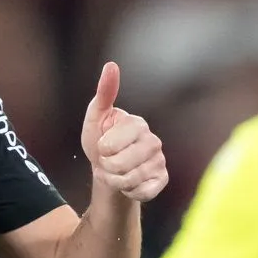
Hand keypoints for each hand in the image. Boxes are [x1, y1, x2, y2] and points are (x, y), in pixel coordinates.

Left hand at [83, 62, 168, 201]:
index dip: (101, 149)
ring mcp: (159, 161)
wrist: (108, 169)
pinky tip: (129, 183)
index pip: (111, 145)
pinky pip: (143, 192)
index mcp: (137, 123)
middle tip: (108, 161)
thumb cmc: (100, 140)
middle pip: (121, 164)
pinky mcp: (162, 179)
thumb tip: (111, 65)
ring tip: (116, 173)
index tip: (103, 145)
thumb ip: (104, 93)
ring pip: (130, 180)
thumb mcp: (96, 116)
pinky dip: (129, 191)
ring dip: (115, 181)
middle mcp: (153, 141)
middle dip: (107, 167)